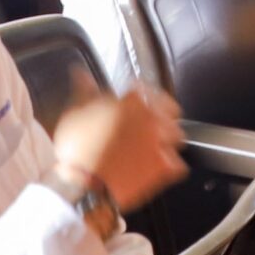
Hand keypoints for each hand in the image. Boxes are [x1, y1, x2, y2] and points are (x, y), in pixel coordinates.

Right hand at [50, 86, 187, 213]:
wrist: (80, 182)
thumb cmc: (77, 145)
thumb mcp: (77, 110)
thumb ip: (85, 89)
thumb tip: (80, 73)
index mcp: (132, 101)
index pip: (154, 92)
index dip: (151, 98)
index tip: (146, 104)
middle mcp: (151, 119)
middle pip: (171, 114)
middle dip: (164, 120)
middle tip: (152, 127)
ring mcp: (158, 144)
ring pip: (178, 137)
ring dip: (170, 140)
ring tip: (157, 146)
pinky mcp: (161, 170)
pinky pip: (178, 166)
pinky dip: (172, 166)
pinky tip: (162, 166)